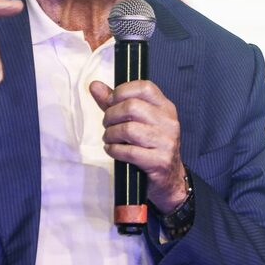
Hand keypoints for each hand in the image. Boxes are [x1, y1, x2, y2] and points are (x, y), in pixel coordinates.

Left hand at [89, 79, 187, 212]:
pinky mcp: (159, 161)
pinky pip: (129, 151)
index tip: (111, 102)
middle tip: (107, 124)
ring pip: (129, 129)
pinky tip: (112, 150)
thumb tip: (94, 85)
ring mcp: (166, 141)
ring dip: (111, 134)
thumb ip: (115, 103)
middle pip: (132, 107)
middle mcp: (168, 122)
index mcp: (165, 107)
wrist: (169, 178)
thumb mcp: (137, 121)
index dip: (122, 91)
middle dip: (111, 115)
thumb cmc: (150, 146)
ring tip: (109, 138)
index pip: (144, 87)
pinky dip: (114, 150)